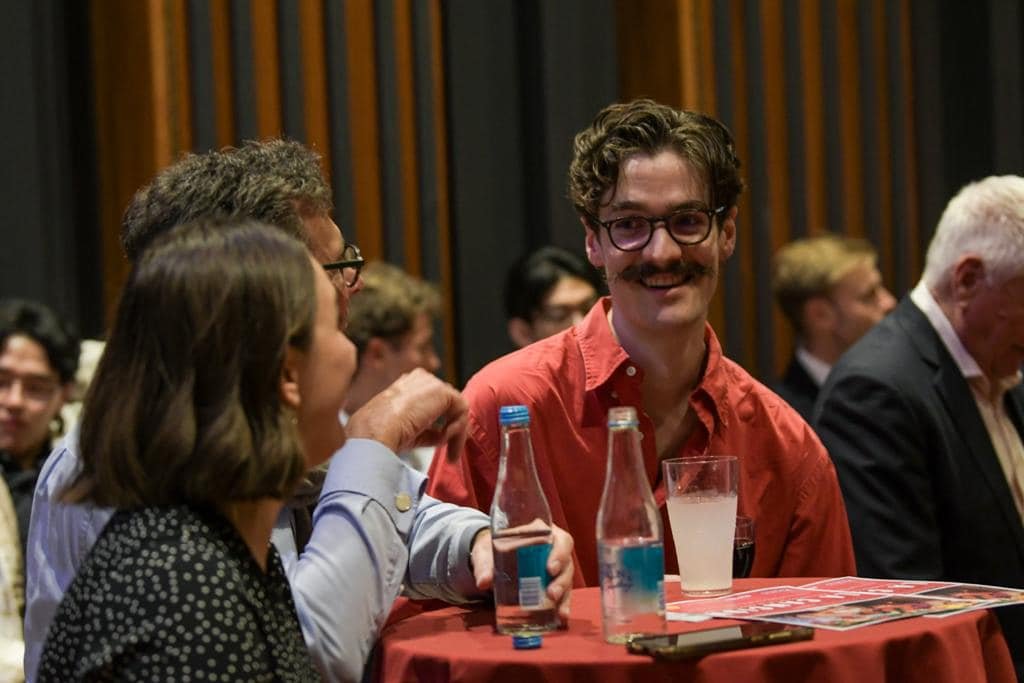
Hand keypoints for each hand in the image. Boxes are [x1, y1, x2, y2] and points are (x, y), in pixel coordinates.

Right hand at [345, 368, 467, 459]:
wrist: (374, 433)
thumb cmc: (380, 435)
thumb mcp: (406, 431)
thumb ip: (428, 431)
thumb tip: (444, 436)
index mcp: (406, 385)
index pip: (432, 400)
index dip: (442, 421)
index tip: (443, 442)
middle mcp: (419, 380)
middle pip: (447, 403)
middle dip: (453, 427)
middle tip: (453, 452)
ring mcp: (430, 383)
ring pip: (456, 407)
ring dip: (458, 432)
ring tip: (451, 453)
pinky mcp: (441, 391)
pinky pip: (461, 410)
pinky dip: (459, 429)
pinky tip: (447, 440)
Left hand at [469, 524, 574, 623]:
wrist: (490, 559)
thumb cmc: (492, 549)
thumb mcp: (486, 552)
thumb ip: (484, 564)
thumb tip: (483, 581)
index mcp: (541, 533)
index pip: (560, 540)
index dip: (559, 554)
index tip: (550, 569)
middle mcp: (553, 549)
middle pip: (566, 562)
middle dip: (561, 579)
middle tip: (552, 593)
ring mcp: (555, 567)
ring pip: (566, 579)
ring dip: (563, 594)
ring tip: (558, 610)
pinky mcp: (552, 583)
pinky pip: (563, 594)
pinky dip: (563, 605)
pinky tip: (561, 616)